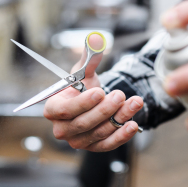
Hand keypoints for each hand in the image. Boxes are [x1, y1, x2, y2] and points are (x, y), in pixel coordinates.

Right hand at [43, 33, 142, 151]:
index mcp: (53, 109)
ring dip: (118, 118)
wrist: (92, 102)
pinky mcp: (93, 148)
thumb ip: (89, 56)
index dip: (82, 103)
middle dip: (104, 109)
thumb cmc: (82, 86)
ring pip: (98, 133)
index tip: (100, 91)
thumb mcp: (83, 70)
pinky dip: (122, 136)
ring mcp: (77, 141)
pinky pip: (107, 145)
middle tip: (120, 94)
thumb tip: (96, 39)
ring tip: (135, 102)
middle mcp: (62, 129)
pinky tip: (133, 124)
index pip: (64, 110)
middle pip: (83, 123)